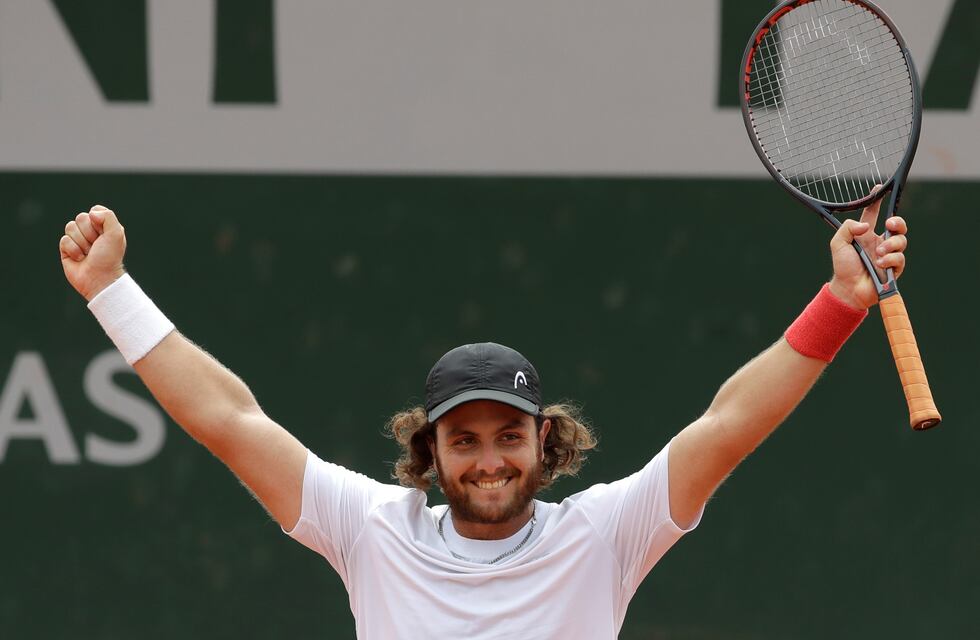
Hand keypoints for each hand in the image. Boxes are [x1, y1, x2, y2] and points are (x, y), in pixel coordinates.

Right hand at [59, 205, 127, 300]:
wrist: (99, 278)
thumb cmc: (109, 257)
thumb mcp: (116, 234)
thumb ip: (108, 216)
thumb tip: (91, 213)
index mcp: (104, 227)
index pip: (94, 211)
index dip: (97, 221)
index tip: (104, 234)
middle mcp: (91, 232)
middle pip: (80, 218)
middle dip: (89, 233)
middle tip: (96, 246)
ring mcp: (78, 240)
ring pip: (70, 227)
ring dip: (81, 242)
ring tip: (88, 253)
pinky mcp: (66, 249)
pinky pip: (64, 240)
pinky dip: (73, 250)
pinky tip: (80, 258)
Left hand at [828, 186, 907, 309]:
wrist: (848, 289)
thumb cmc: (843, 267)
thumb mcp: (838, 243)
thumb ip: (848, 228)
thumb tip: (867, 226)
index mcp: (866, 235)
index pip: (873, 214)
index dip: (876, 202)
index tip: (877, 189)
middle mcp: (879, 242)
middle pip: (898, 225)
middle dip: (898, 222)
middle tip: (889, 225)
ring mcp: (888, 255)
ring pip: (901, 241)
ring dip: (890, 245)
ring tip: (878, 254)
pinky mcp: (895, 268)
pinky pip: (900, 258)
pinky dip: (890, 259)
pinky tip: (880, 264)